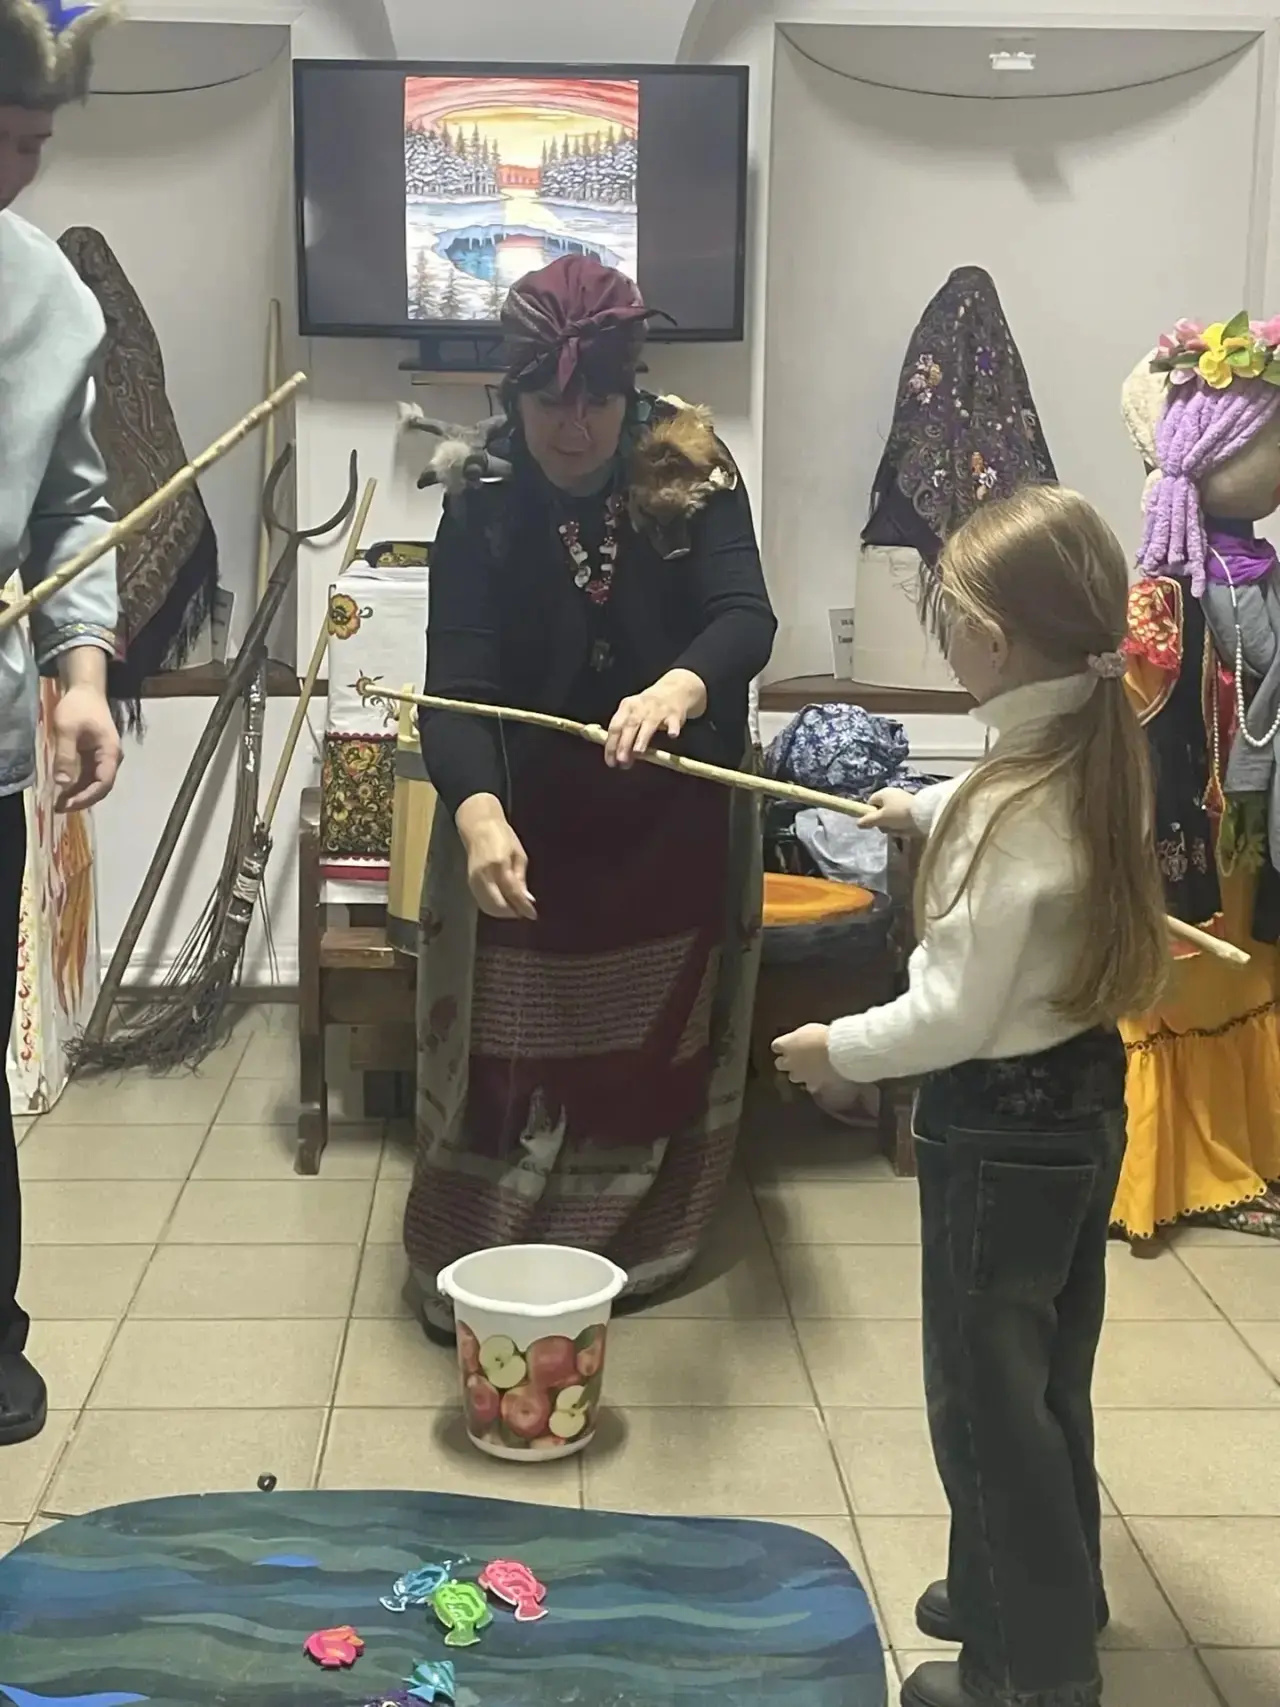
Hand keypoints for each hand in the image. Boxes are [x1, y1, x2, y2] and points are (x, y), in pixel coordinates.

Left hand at [51, 682, 121, 812]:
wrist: (86, 690)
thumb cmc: (78, 706)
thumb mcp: (66, 729)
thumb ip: (65, 756)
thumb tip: (63, 784)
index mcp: (111, 753)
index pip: (103, 783)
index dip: (86, 797)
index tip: (67, 803)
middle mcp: (112, 759)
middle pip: (101, 787)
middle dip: (82, 800)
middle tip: (60, 807)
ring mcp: (104, 758)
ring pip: (95, 784)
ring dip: (79, 794)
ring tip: (59, 803)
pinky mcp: (96, 756)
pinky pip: (89, 776)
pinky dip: (77, 785)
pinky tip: (63, 790)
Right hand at [455, 794, 535, 920]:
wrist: (479, 826)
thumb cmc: (503, 836)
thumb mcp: (519, 854)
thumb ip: (521, 878)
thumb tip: (527, 899)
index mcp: (499, 864)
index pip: (512, 892)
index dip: (523, 906)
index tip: (533, 915)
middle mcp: (484, 874)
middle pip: (497, 903)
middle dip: (511, 912)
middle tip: (523, 913)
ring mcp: (474, 879)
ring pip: (487, 906)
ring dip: (502, 912)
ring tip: (514, 910)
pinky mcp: (469, 882)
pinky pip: (481, 901)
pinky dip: (492, 907)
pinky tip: (502, 905)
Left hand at [605, 668, 706, 768]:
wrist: (674, 689)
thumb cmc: (648, 707)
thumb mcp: (633, 712)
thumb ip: (625, 731)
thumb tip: (616, 756)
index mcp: (627, 707)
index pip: (615, 727)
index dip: (611, 745)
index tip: (611, 761)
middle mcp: (641, 707)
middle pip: (630, 726)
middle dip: (624, 744)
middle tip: (621, 760)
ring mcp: (658, 710)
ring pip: (649, 724)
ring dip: (642, 738)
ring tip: (638, 752)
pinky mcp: (674, 714)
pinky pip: (673, 722)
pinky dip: (673, 728)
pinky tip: (672, 736)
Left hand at [772, 1023, 840, 1094]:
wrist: (837, 1051)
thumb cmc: (823, 1035)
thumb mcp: (808, 1029)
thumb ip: (799, 1038)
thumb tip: (799, 1041)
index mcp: (786, 1045)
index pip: (776, 1046)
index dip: (783, 1045)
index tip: (788, 1044)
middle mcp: (789, 1061)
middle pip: (780, 1064)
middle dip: (786, 1062)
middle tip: (795, 1058)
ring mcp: (800, 1074)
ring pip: (793, 1076)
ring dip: (799, 1072)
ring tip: (808, 1068)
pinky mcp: (812, 1083)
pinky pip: (810, 1084)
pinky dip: (813, 1081)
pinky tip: (819, 1077)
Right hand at [858, 787, 917, 834]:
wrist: (924, 813)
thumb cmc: (899, 814)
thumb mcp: (881, 819)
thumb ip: (868, 821)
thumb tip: (857, 823)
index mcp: (883, 793)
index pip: (870, 802)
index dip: (870, 813)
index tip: (875, 823)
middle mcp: (892, 792)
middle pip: (881, 809)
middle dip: (882, 820)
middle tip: (887, 828)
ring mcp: (902, 798)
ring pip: (891, 813)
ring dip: (892, 823)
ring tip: (898, 829)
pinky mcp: (911, 804)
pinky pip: (901, 814)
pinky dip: (902, 821)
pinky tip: (906, 827)